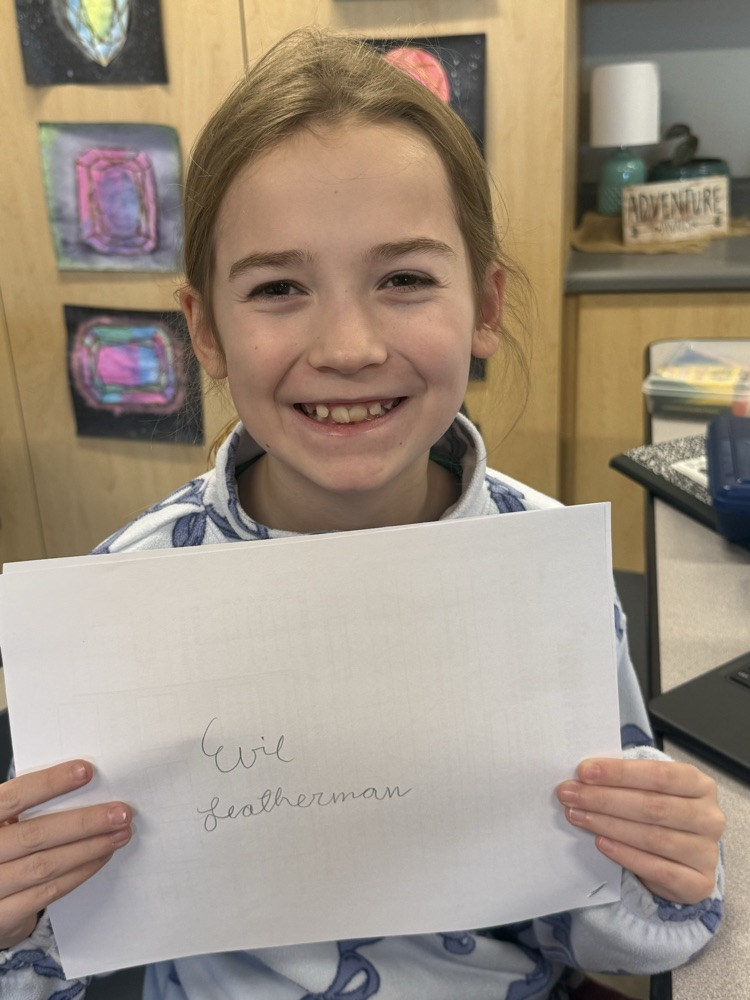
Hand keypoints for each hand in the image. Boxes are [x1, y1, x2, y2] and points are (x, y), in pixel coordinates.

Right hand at [0, 760, 131, 948]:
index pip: (14, 797)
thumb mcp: (5, 822)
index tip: (86, 771)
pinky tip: (100, 858)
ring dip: (89, 849)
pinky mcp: (2, 916)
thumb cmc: (1, 847)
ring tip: (119, 834)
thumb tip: (86, 781)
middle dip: (84, 823)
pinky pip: (47, 893)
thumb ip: (30, 808)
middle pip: (34, 835)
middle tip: (120, 813)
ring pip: (45, 866)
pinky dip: (79, 873)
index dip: (49, 783)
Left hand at [557, 757, 724, 903]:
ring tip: (578, 816)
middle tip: (570, 795)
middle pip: (652, 806)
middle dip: (604, 799)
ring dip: (608, 825)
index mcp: (699, 785)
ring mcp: (706, 852)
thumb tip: (583, 776)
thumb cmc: (659, 814)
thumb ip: (625, 782)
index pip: (658, 775)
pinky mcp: (698, 883)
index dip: (619, 773)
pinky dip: (625, 854)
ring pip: (652, 837)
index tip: (583, 771)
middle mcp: (709, 817)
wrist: (682, 859)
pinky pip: (657, 869)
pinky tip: (601, 843)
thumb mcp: (649, 791)